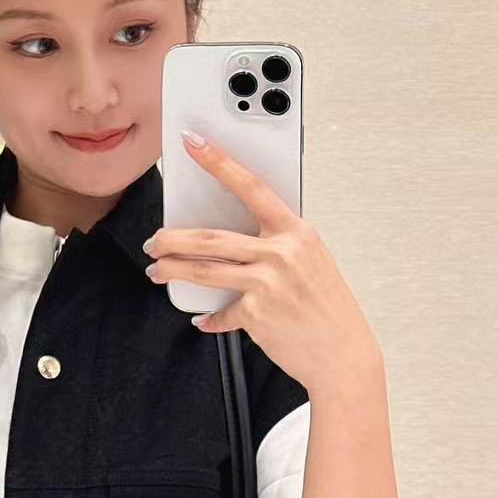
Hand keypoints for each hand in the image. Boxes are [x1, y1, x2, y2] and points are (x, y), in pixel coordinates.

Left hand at [143, 130, 381, 392]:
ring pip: (205, 270)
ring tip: (157, 270)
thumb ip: (277, 244)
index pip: (251, 187)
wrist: (343, 353)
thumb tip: (230, 242)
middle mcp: (282, 252)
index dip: (219, 162)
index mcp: (296, 231)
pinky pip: (221, 312)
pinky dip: (210, 318)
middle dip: (173, 238)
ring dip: (173, 270)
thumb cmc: (327, 306)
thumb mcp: (310, 262)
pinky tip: (203, 319)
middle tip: (153, 240)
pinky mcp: (257, 314)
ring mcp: (268, 283)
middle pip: (211, 237)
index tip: (193, 144)